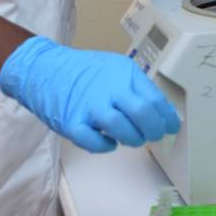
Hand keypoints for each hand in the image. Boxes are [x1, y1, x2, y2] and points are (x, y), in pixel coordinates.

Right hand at [0, 36, 180, 153]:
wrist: (44, 69)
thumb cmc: (83, 72)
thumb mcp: (115, 68)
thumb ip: (136, 87)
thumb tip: (162, 111)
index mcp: (123, 73)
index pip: (155, 99)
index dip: (168, 118)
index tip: (172, 127)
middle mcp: (109, 89)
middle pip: (142, 114)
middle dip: (154, 130)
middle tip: (154, 135)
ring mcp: (89, 107)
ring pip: (122, 130)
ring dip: (132, 139)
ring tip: (131, 138)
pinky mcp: (72, 123)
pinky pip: (94, 143)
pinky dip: (105, 146)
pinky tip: (108, 142)